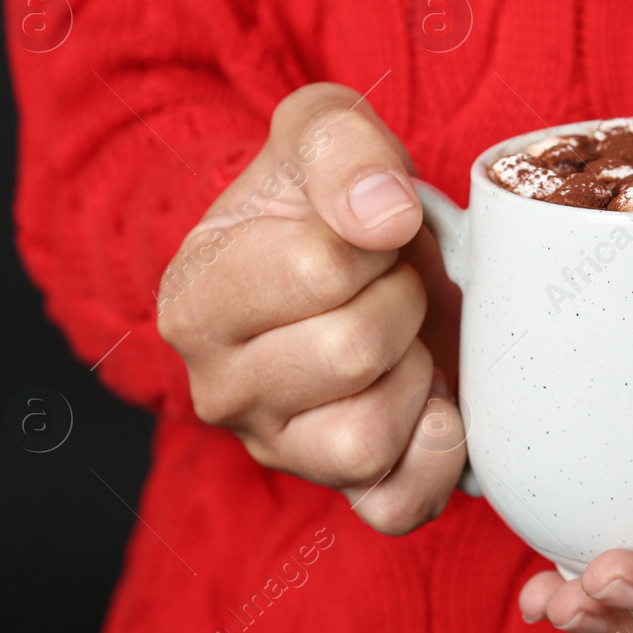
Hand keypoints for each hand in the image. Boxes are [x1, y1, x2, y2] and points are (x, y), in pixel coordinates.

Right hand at [156, 83, 465, 532]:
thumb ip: (342, 145)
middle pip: (352, 352)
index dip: (373, 240)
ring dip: (414, 372)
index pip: (317, 270)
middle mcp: (219, 388)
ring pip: (369, 437)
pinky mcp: (340, 492)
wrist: (350, 253)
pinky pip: (398, 503)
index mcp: (197, 297)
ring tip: (400, 336)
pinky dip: (436, 454)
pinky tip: (434, 401)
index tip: (366, 232)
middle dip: (400, 300)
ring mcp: (277, 451)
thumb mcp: (322, 129)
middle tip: (389, 283)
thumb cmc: (328, 198)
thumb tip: (382, 217)